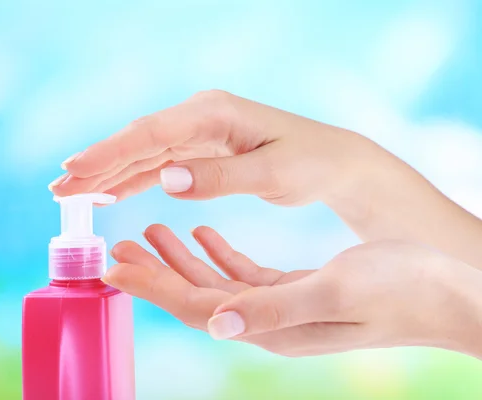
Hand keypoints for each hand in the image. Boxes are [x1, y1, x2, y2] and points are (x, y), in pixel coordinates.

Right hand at [51, 89, 374, 205]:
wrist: (329, 160)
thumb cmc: (310, 161)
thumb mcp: (274, 171)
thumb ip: (222, 175)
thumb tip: (167, 179)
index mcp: (216, 114)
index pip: (153, 132)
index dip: (111, 151)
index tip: (74, 169)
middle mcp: (200, 118)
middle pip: (139, 141)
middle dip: (97, 164)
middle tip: (59, 190)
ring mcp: (198, 134)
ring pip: (142, 154)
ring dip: (106, 173)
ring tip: (70, 192)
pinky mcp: (199, 151)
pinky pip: (158, 165)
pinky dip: (131, 179)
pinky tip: (108, 191)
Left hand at [103, 224, 481, 357]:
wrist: (448, 293)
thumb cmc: (402, 290)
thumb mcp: (337, 292)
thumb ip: (275, 310)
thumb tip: (217, 323)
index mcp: (273, 326)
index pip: (195, 308)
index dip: (152, 287)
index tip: (114, 265)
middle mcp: (268, 323)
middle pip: (195, 298)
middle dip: (154, 274)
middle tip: (118, 248)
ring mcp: (280, 307)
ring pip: (215, 284)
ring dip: (181, 259)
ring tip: (151, 232)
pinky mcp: (294, 290)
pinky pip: (243, 274)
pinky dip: (218, 253)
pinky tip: (204, 233)